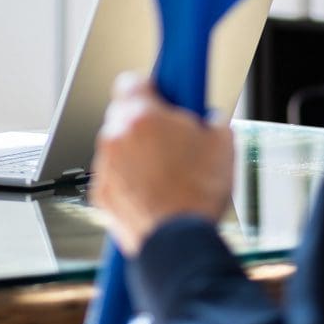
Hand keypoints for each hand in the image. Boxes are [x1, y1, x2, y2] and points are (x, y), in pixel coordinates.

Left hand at [89, 74, 233, 254]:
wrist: (179, 242)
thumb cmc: (198, 195)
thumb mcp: (222, 144)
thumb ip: (211, 121)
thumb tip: (209, 120)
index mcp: (142, 117)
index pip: (131, 80)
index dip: (149, 87)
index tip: (160, 95)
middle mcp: (115, 137)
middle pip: (123, 115)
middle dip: (144, 124)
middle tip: (170, 139)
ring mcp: (104, 167)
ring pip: (117, 147)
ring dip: (135, 154)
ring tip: (165, 174)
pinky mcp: (100, 194)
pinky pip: (113, 176)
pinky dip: (127, 181)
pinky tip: (153, 193)